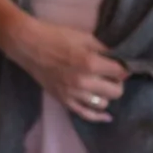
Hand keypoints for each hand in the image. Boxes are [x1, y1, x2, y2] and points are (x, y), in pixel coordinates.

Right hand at [9, 18, 128, 123]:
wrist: (28, 45)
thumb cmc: (56, 36)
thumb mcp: (84, 37)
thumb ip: (103, 49)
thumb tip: (117, 59)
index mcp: (90, 63)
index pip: (121, 73)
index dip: (124, 69)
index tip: (121, 66)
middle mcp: (84, 82)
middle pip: (116, 91)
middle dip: (117, 83)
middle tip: (111, 75)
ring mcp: (73, 94)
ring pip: (103, 103)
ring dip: (106, 95)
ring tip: (101, 86)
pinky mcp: (63, 100)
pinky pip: (86, 114)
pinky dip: (98, 116)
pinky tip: (107, 116)